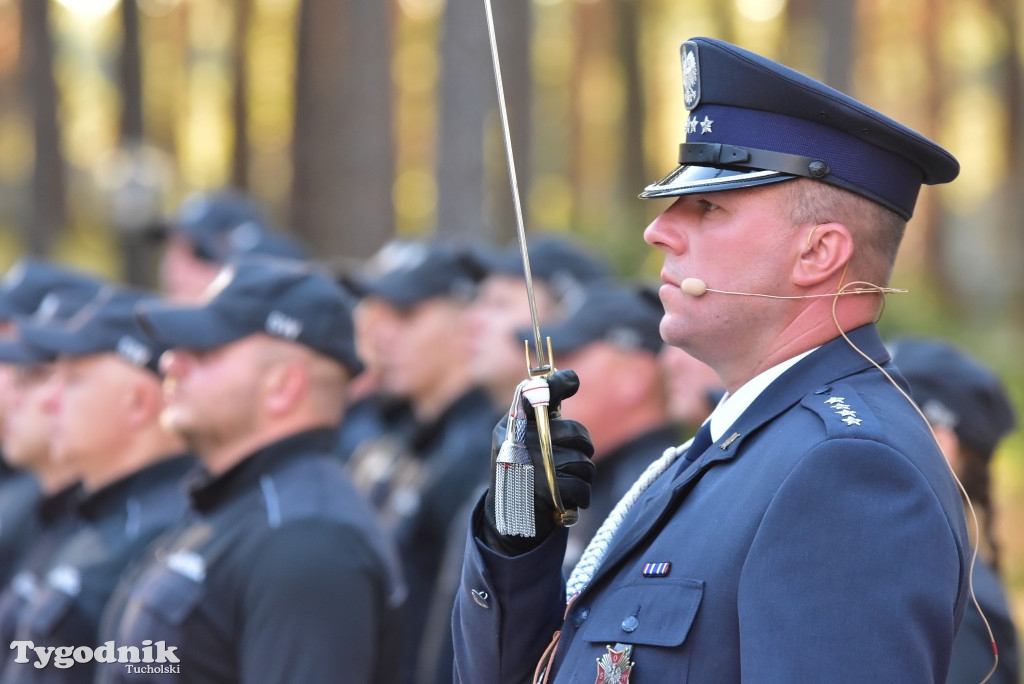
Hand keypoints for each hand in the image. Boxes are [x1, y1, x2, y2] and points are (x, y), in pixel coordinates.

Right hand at [481, 369, 595, 555]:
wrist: (506, 521)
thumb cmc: (520, 474)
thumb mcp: (519, 442)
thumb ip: (539, 419)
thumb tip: (568, 381)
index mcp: (512, 425)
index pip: (533, 392)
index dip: (557, 382)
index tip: (573, 380)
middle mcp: (519, 440)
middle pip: (574, 432)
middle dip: (583, 447)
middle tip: (572, 458)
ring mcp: (531, 463)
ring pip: (583, 461)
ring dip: (582, 476)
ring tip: (565, 483)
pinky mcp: (544, 489)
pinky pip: (582, 485)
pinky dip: (581, 496)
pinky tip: (567, 500)